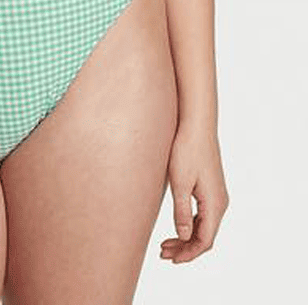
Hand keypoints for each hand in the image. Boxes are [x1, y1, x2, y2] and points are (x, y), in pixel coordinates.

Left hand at [160, 121, 228, 263]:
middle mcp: (220, 202)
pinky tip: (177, 226)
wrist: (197, 124)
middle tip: (163, 253)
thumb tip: (185, 237)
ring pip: (204, 226)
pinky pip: (204, 215)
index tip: (171, 259)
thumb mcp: (180, 182)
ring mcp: (217, 195)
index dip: (189, 253)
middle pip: (205, 236)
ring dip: (187, 237)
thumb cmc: (186, 149)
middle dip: (185, 248)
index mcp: (215, 204)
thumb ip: (182, 211)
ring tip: (166, 244)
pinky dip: (191, 225)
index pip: (205, 240)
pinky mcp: (211, 187)